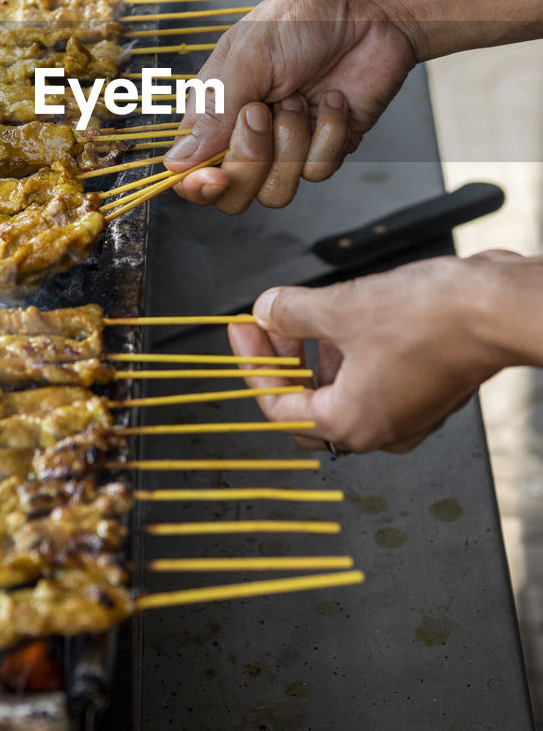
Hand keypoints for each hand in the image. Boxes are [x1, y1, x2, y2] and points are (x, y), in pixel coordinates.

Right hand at [163, 0, 417, 211]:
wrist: (370, 11)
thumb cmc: (300, 20)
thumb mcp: (248, 59)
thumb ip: (214, 114)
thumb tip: (176, 163)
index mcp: (215, 110)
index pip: (189, 170)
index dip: (196, 186)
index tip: (214, 178)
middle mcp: (246, 134)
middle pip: (232, 194)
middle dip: (251, 160)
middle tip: (263, 112)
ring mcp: (288, 145)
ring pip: (276, 192)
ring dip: (291, 144)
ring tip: (300, 98)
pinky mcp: (327, 147)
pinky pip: (319, 172)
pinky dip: (328, 134)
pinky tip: (334, 99)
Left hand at [227, 251, 536, 453]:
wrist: (496, 307)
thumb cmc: (429, 318)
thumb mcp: (340, 307)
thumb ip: (292, 313)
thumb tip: (267, 311)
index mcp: (349, 424)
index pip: (277, 407)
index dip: (253, 364)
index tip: (242, 329)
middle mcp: (379, 430)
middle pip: (308, 403)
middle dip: (283, 360)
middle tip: (268, 321)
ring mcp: (407, 413)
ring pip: (342, 389)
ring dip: (316, 354)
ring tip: (304, 312)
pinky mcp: (426, 390)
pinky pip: (373, 378)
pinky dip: (350, 353)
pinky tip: (344, 317)